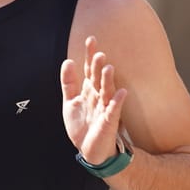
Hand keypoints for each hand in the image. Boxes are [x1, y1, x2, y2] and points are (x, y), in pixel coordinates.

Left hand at [60, 35, 128, 166]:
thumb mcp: (70, 102)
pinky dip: (118, 101)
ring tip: (109, 68)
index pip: (89, 68)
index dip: (90, 55)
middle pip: (98, 77)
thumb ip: (68, 82)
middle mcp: (98, 96)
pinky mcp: (110, 121)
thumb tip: (67, 61)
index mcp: (88, 90)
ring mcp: (105, 107)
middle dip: (99, 66)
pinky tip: (122, 92)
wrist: (89, 149)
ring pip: (107, 91)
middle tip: (100, 54)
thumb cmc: (82, 125)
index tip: (91, 39)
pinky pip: (114, 109)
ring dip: (108, 80)